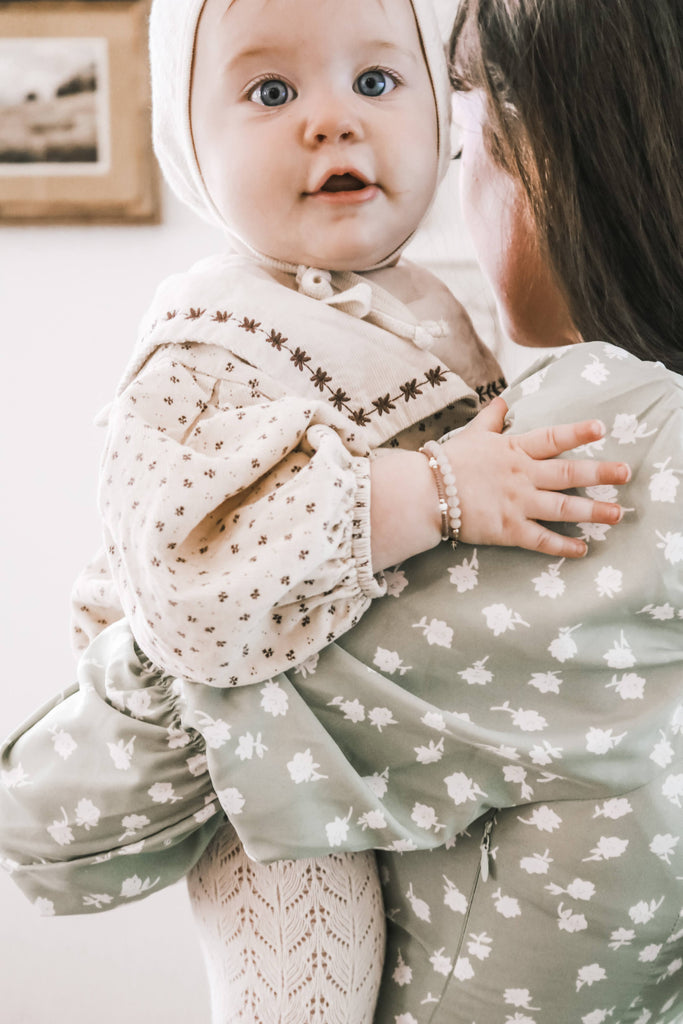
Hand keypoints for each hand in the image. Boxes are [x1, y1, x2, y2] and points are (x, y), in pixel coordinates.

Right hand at [442, 397, 630, 557]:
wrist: (425, 492)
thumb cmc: (447, 462)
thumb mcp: (472, 434)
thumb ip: (491, 420)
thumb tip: (503, 400)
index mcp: (513, 450)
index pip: (552, 438)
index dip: (577, 432)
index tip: (601, 428)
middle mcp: (522, 475)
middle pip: (568, 472)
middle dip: (600, 473)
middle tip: (626, 473)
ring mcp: (517, 503)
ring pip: (563, 507)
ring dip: (593, 511)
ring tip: (618, 514)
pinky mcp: (508, 529)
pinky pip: (542, 539)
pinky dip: (563, 545)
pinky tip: (583, 549)